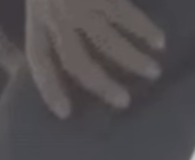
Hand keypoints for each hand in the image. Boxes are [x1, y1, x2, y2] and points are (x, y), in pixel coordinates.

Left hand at [26, 0, 166, 117]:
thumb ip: (44, 20)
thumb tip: (58, 48)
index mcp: (36, 18)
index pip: (39, 61)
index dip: (50, 88)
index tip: (64, 112)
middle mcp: (54, 15)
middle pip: (76, 60)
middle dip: (101, 84)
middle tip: (123, 101)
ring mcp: (76, 2)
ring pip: (105, 40)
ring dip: (130, 59)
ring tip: (153, 72)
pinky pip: (123, 13)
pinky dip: (142, 29)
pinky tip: (158, 40)